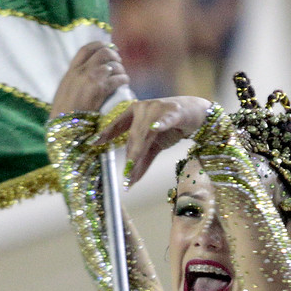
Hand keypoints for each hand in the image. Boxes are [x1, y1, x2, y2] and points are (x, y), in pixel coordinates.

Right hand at [50, 41, 128, 120]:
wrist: (64, 127)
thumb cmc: (63, 113)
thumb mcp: (65, 90)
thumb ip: (75, 78)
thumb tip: (89, 72)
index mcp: (71, 71)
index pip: (86, 49)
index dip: (99, 44)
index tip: (108, 46)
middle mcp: (81, 71)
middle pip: (102, 52)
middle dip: (114, 55)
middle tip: (118, 61)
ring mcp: (91, 79)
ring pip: (112, 65)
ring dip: (120, 68)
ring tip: (122, 74)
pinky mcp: (100, 90)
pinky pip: (117, 79)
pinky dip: (124, 79)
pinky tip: (125, 82)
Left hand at [93, 96, 214, 185]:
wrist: (197, 114)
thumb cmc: (171, 126)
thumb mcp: (154, 145)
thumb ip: (142, 161)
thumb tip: (130, 182)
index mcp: (134, 112)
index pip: (117, 125)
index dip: (106, 134)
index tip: (92, 143)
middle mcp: (143, 108)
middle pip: (133, 136)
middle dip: (130, 157)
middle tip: (126, 177)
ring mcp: (158, 109)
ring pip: (146, 133)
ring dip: (140, 152)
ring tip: (133, 169)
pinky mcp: (174, 112)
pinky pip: (166, 120)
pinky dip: (161, 124)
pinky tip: (155, 128)